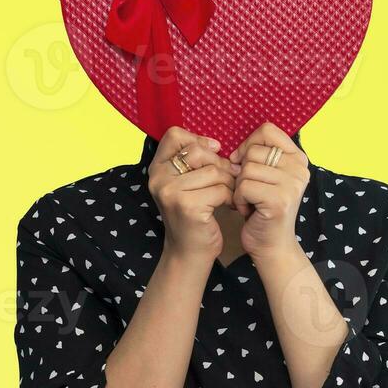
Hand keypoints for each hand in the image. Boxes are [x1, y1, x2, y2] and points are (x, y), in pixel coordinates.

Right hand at [148, 127, 240, 265]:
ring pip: (213, 171)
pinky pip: (220, 189)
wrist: (189, 252)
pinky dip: (230, 197)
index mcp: (156, 169)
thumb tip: (216, 145)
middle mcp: (159, 178)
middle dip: (220, 165)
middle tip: (228, 180)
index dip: (198, 140)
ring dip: (229, 182)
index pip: (174, 135)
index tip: (214, 153)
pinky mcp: (187, 206)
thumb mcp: (186, 184)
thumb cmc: (193, 216)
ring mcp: (171, 192)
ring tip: (230, 194)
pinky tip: (230, 206)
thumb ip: (194, 162)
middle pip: (198, 152)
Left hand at [229, 122, 309, 262]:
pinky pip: (244, 186)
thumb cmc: (262, 209)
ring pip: (246, 169)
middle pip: (253, 151)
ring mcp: (291, 184)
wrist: (271, 245)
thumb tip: (235, 151)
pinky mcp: (279, 200)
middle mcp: (300, 169)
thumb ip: (259, 156)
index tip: (243, 163)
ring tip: (251, 202)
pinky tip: (249, 211)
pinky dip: (239, 199)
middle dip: (242, 172)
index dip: (248, 144)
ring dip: (240, 188)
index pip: (267, 130)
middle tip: (251, 191)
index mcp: (298, 159)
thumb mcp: (266, 177)